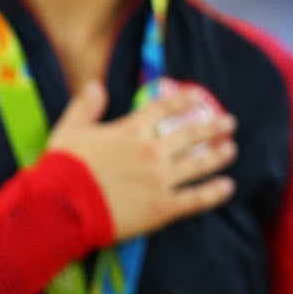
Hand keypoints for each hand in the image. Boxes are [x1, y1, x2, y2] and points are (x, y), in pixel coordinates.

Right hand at [45, 79, 237, 240]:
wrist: (60, 208)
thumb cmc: (62, 169)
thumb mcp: (69, 130)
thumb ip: (85, 106)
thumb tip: (96, 85)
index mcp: (132, 130)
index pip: (165, 108)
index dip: (185, 100)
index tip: (199, 97)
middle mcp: (152, 151)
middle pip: (191, 134)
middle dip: (213, 126)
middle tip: (230, 122)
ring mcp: (161, 179)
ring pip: (199, 163)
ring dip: (219, 155)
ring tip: (232, 149)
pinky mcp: (163, 207)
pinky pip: (196, 198)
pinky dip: (214, 192)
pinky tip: (227, 186)